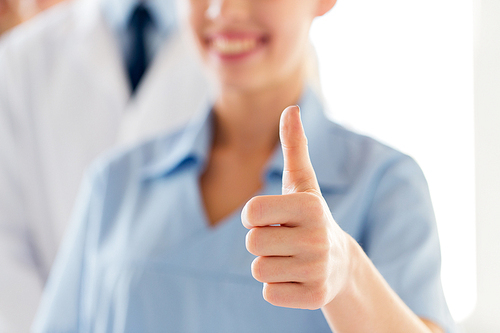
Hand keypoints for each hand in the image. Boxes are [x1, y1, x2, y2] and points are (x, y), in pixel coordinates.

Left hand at [242, 105, 352, 309]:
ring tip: (292, 258)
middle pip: (252, 244)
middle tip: (285, 240)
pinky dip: (278, 287)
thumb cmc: (310, 217)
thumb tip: (291, 108)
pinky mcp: (315, 297)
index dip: (256, 217)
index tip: (277, 218)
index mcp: (310, 206)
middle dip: (262, 242)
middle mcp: (318, 238)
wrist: (340, 264)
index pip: (250, 214)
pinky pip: (270, 293)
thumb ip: (295, 146)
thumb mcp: (302, 183)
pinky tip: (298, 277)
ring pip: (259, 270)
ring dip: (270, 264)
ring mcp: (318, 270)